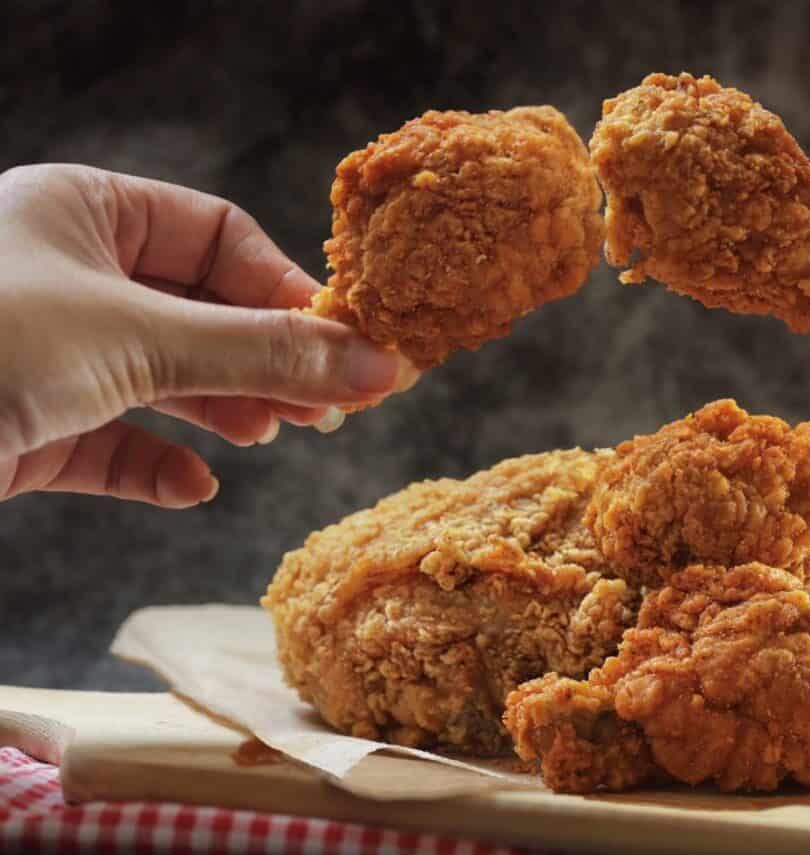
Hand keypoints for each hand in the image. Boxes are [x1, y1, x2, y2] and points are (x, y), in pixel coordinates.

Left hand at [0, 164, 403, 506]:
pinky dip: (158, 466)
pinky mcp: (26, 426)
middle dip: (265, 360)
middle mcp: (66, 275)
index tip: (347, 346)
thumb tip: (380, 365)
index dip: (287, 291)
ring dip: (223, 411)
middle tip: (328, 407)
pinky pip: (112, 441)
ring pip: (165, 378)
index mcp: (85, 211)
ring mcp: (45, 352)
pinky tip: (190, 487)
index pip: (220, 237)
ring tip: (271, 437)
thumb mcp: (138, 338)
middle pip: (202, 311)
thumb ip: (264, 352)